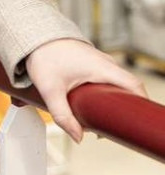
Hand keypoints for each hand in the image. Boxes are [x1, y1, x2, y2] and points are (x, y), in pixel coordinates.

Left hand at [25, 38, 147, 143]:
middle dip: (121, 109)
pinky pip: (107, 80)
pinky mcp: (93, 63)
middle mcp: (105, 63)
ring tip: (96, 118)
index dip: (140, 103)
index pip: (134, 85)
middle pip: (126, 88)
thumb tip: (78, 137)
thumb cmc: (43, 57)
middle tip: (108, 126)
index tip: (133, 120)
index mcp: (102, 67)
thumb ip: (63, 116)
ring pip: (116, 84)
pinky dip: (104, 93)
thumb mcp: (51, 90)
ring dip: (111, 102)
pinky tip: (90, 105)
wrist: (34, 37)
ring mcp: (100, 61)